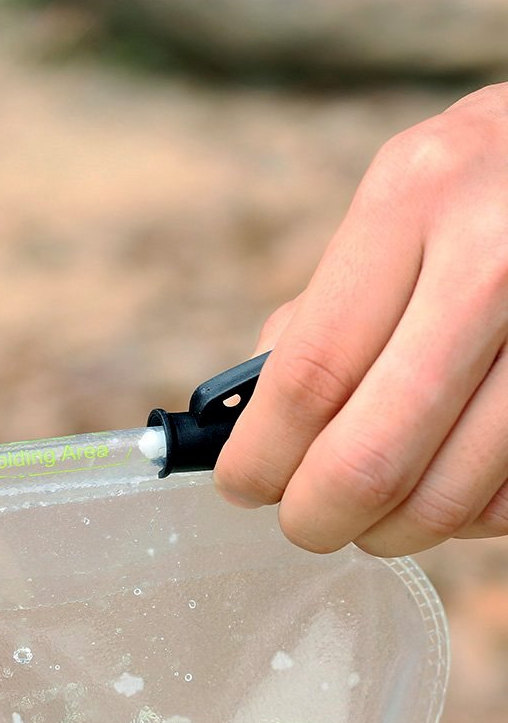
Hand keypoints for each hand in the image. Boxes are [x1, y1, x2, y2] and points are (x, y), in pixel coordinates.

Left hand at [215, 83, 507, 556]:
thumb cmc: (476, 192)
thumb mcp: (392, 211)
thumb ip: (319, 318)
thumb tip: (254, 433)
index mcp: (410, 203)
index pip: (307, 375)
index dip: (260, 456)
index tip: (239, 487)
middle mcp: (493, 261)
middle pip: (371, 456)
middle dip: (315, 516)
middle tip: (300, 523)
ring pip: (448, 497)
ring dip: (387, 530)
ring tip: (366, 515)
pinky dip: (459, 518)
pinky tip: (439, 485)